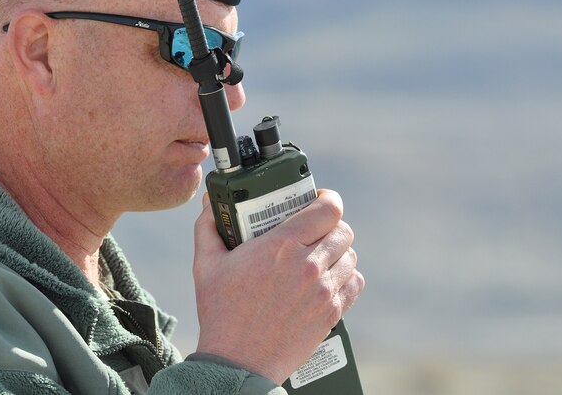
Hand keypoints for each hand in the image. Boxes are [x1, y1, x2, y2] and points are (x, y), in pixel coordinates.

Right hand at [192, 189, 363, 384]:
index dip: (327, 199)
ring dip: (337, 251)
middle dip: (330, 226)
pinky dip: (345, 277)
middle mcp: (309, 265)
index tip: (317, 200)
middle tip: (314, 230)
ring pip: (350, 256)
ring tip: (319, 255)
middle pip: (343, 230)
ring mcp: (323, 291)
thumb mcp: (206, 265)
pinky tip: (328, 279)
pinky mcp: (331, 313)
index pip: (328, 209)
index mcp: (282, 246)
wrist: (237, 361)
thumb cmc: (221, 312)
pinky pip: (354, 283)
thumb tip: (211, 202)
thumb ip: (209, 227)